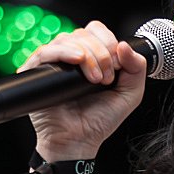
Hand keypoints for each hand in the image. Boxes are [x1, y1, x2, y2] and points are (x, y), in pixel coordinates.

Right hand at [20, 21, 147, 156]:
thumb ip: (137, 68)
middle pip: (83, 33)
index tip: (116, 67)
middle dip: (100, 53)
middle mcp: (71, 57)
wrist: (78, 142)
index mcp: (91, 57)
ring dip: (87, 55)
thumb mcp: (130, 94)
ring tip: (93, 80)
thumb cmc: (100, 121)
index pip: (97, 31)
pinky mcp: (36, 73)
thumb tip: (124, 44)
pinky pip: (45, 52)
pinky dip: (62, 52)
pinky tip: (76, 60)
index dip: (108, 42)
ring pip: (67, 39)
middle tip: (104, 79)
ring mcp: (54, 64)